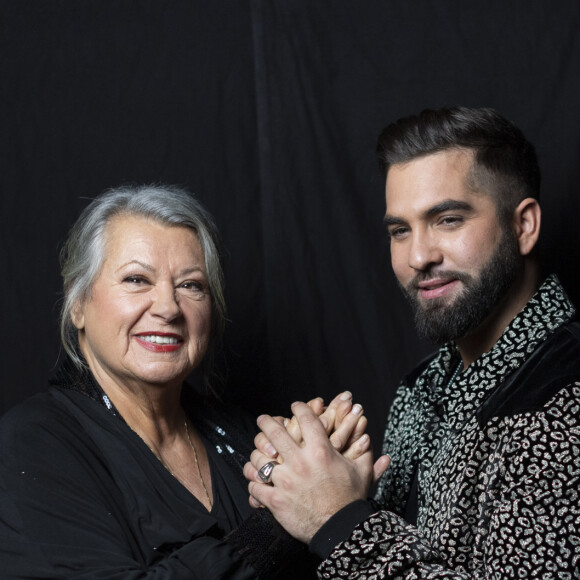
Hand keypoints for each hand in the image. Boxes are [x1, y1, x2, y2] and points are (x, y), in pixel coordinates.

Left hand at [244, 402, 389, 543]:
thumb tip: (373, 438)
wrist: (340, 530)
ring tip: (258, 453)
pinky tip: (257, 481)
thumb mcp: (362, 472)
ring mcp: (285, 481)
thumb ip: (366, 453)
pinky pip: (255, 486)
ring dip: (257, 454)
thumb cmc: (351, 500)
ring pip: (259, 458)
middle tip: (263, 419)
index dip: (298, 408)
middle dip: (266, 422)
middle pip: (275, 432)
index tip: (294, 406)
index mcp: (320, 451)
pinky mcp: (275, 500)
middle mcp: (300, 462)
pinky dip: (253, 483)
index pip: (305, 418)